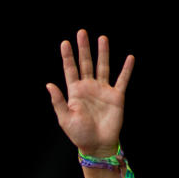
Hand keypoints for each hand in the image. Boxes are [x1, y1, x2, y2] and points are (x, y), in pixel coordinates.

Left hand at [47, 29, 134, 156]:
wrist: (97, 144)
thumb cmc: (79, 134)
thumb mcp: (65, 118)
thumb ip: (58, 101)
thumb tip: (49, 84)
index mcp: (75, 92)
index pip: (70, 70)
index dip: (67, 56)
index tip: (65, 43)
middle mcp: (89, 88)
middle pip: (86, 63)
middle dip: (83, 48)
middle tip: (81, 32)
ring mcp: (103, 90)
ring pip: (103, 67)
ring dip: (103, 53)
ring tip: (102, 38)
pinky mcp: (116, 96)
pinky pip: (122, 79)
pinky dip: (126, 69)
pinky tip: (129, 58)